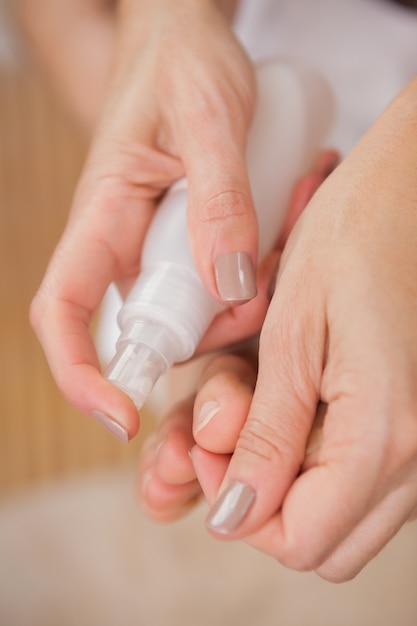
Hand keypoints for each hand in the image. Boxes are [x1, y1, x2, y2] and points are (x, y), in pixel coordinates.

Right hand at [29, 0, 256, 439]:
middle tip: (269, 284)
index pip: (64, 311)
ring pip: (197, 311)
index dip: (80, 372)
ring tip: (285, 231)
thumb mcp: (209, 117)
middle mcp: (123, 244)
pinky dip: (256, 275)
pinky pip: (220, 282)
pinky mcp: (189, 240)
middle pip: (155, 329)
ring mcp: (157, 246)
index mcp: (102, 216)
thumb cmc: (182, 62)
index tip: (119, 414)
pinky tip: (283, 229)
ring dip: (247, 299)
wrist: (184, 38)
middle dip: (214, 331)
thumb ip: (219, 200)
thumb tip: (231, 286)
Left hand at [139, 78, 416, 582]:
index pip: (300, 539)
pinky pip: (369, 480)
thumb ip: (270, 433)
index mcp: (386, 433)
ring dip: (293, 484)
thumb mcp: (293, 332)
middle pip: (327, 544)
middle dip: (265, 504)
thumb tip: (238, 514)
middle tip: (232, 436)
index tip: (208, 449)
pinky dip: (324, 462)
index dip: (240, 508)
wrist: (412, 191)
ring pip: (349, 518)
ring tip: (264, 409)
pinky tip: (301, 402)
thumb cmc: (355, 236)